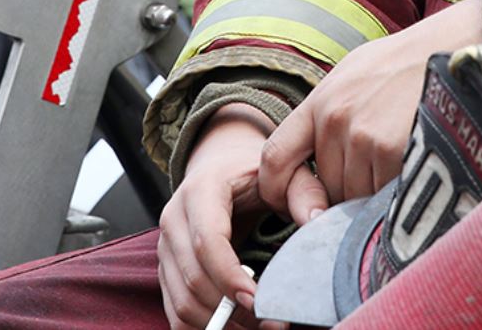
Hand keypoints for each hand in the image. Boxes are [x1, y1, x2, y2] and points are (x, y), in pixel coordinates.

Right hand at [158, 106, 291, 329]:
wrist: (221, 167)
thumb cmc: (254, 174)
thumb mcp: (282, 172)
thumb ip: (304, 191)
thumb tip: (316, 221)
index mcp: (200, 190)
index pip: (207, 241)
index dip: (230, 276)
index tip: (259, 301)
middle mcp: (174, 218)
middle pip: (194, 277)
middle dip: (231, 309)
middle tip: (271, 323)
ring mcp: (165, 246)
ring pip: (182, 301)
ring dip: (219, 324)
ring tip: (259, 328)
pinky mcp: (166, 268)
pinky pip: (175, 310)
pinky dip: (203, 327)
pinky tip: (234, 327)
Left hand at [257, 0, 481, 222]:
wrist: (458, 47)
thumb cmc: (409, 63)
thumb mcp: (355, 75)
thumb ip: (330, 116)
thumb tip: (314, 168)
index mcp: (321, 100)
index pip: (275, 158)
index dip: (277, 191)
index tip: (294, 205)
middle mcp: (335, 119)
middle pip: (326, 186)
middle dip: (347, 190)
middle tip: (379, 167)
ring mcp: (363, 136)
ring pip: (354, 197)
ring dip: (373, 193)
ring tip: (401, 159)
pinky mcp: (393, 151)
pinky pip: (383, 197)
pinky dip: (398, 192)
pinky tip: (416, 162)